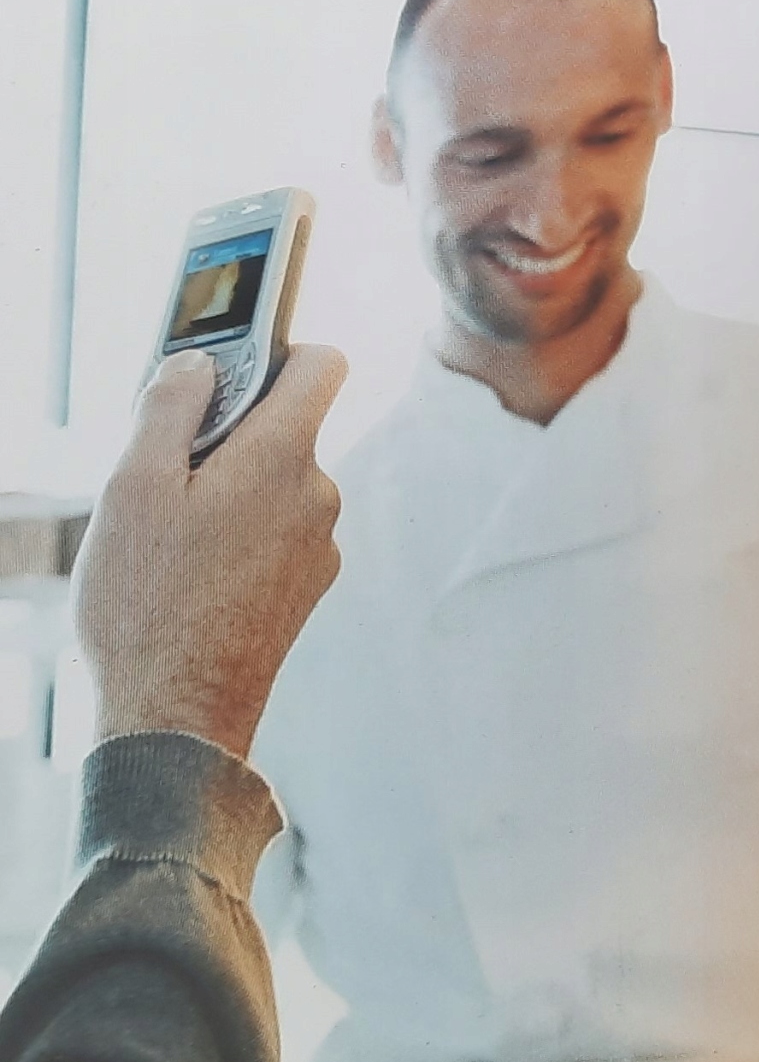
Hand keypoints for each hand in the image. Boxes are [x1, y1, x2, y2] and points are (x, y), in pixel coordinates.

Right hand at [74, 344, 345, 759]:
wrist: (176, 714)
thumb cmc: (146, 602)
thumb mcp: (132, 487)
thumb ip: (168, 408)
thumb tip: (197, 361)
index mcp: (284, 458)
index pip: (323, 364)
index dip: (283, 347)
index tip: (234, 359)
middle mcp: (320, 495)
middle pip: (286, 428)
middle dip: (229, 432)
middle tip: (164, 469)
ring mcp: (320, 544)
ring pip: (275, 484)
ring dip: (230, 489)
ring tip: (169, 535)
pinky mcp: (309, 585)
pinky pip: (276, 531)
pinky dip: (240, 532)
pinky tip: (190, 571)